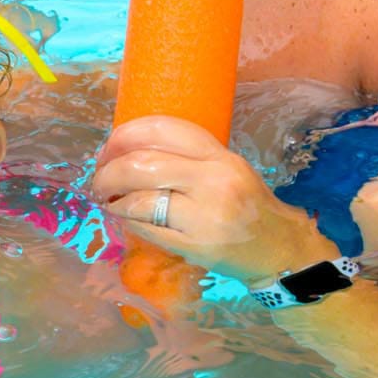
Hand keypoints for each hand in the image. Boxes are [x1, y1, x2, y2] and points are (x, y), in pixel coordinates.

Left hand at [91, 116, 337, 285]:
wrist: (278, 247)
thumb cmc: (246, 205)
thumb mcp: (226, 169)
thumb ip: (187, 157)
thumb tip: (128, 150)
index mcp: (219, 156)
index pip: (163, 129)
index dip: (125, 135)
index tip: (109, 148)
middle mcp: (213, 180)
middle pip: (142, 164)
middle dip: (108, 171)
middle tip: (99, 179)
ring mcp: (205, 215)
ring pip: (140, 199)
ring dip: (113, 199)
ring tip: (108, 200)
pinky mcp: (196, 245)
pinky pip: (147, 228)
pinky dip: (128, 220)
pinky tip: (125, 218)